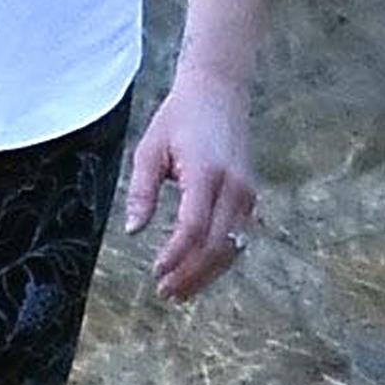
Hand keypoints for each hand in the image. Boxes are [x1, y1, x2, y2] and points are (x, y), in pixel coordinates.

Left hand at [124, 67, 256, 301]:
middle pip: (215, 244)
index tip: (155, 272)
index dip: (176, 255)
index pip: (194, 226)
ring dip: (206, 273)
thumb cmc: (180, 118)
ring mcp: (247, 192)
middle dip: (190, 274)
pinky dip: (220, 259)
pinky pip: (238, 237)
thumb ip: (142, 191)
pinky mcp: (250, 196)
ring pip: (231, 247)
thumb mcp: (150, 149)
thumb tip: (133, 230)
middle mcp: (234, 185)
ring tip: (180, 292)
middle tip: (165, 293)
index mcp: (206, 172)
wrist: (219, 91)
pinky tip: (200, 272)